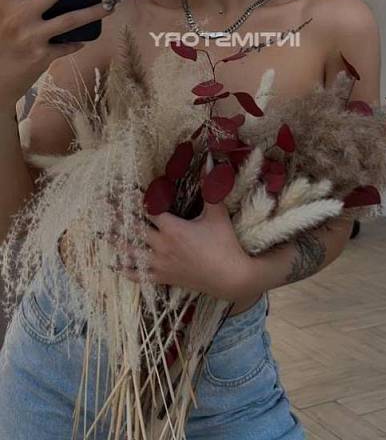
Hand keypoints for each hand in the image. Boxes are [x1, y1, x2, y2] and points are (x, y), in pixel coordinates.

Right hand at [0, 0, 114, 107]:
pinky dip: (78, 40)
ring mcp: (31, 37)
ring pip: (70, 19)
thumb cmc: (3, 41)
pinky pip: (68, 44)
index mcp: (6, 2)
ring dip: (94, 11)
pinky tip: (88, 36)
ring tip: (110, 4)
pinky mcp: (42, 56)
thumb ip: (26, 1)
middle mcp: (17, 17)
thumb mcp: (7, 15)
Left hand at [106, 183, 253, 301]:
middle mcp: (162, 245)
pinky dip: (126, 270)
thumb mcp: (217, 214)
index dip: (134, 198)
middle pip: (133, 228)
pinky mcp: (164, 278)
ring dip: (115, 242)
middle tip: (102, 205)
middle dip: (118, 215)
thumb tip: (210, 162)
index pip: (148, 209)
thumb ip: (210, 188)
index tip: (121, 188)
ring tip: (99, 232)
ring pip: (131, 252)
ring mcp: (160, 264)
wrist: (230, 278)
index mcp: (173, 228)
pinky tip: (114, 265)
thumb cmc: (225, 243)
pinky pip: (139, 276)